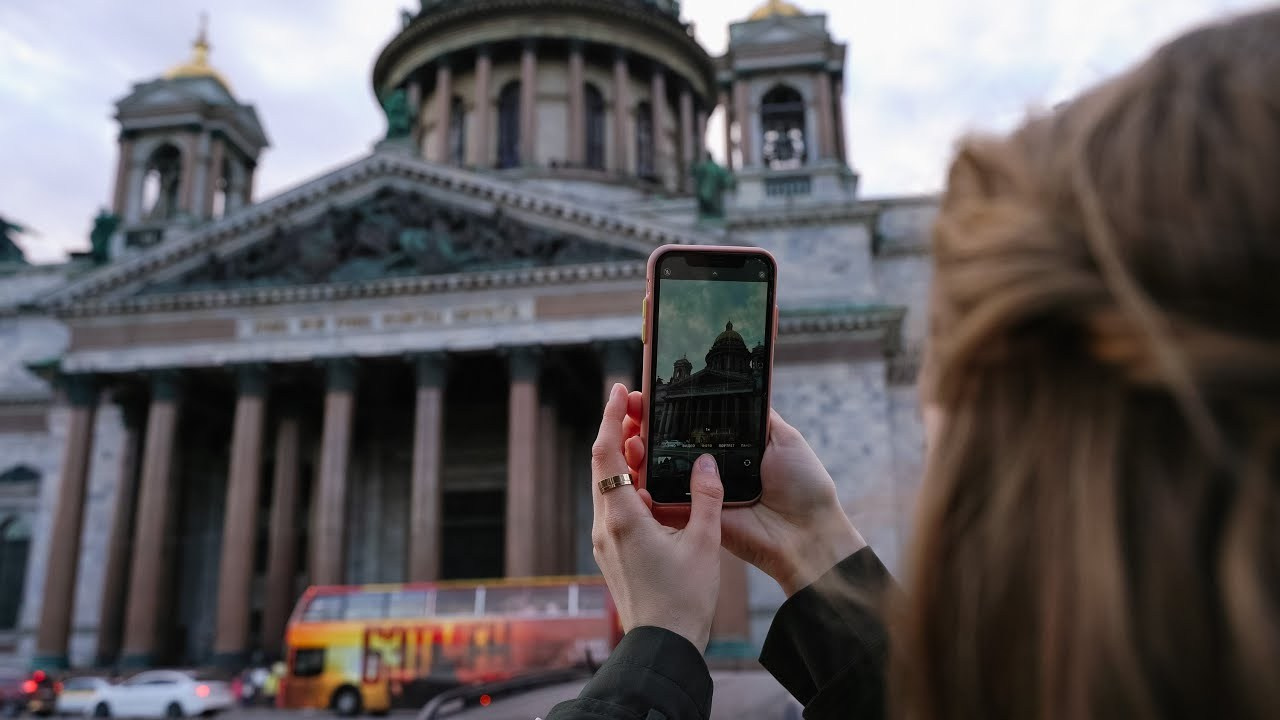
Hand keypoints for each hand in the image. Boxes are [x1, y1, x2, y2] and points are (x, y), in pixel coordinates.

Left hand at [591, 384, 723, 650]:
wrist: (662, 645)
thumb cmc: (683, 600)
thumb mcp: (705, 543)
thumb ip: (707, 497)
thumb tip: (706, 461)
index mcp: (624, 518)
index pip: (607, 454)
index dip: (611, 418)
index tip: (620, 391)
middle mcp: (606, 525)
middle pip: (603, 466)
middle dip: (619, 433)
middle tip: (639, 409)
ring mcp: (606, 540)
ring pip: (608, 486)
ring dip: (625, 460)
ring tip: (648, 440)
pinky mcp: (613, 552)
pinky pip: (615, 506)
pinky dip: (629, 485)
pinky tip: (651, 483)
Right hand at [624, 397, 864, 596]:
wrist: (806, 532)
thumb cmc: (803, 485)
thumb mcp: (785, 438)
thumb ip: (758, 414)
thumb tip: (740, 383)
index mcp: (733, 448)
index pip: (695, 424)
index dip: (673, 409)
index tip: (650, 391)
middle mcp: (713, 469)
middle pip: (672, 445)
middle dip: (648, 426)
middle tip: (631, 407)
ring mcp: (701, 493)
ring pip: (661, 470)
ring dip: (640, 452)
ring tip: (628, 431)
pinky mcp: (695, 516)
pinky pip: (664, 501)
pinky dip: (646, 486)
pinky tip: (632, 464)